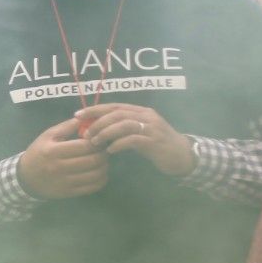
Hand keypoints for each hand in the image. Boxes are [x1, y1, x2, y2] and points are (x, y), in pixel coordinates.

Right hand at [16, 117, 108, 198]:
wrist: (26, 177)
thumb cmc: (38, 153)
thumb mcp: (47, 136)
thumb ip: (66, 127)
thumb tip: (86, 119)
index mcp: (54, 151)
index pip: (84, 146)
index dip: (97, 142)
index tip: (100, 140)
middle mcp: (59, 167)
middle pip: (92, 160)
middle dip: (103, 154)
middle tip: (105, 150)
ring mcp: (64, 182)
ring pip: (94, 175)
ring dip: (104, 167)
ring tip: (103, 161)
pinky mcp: (68, 193)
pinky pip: (91, 187)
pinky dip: (101, 180)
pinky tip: (100, 174)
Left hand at [75, 103, 194, 176]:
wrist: (183, 156)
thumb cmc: (157, 145)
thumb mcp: (139, 133)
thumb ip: (122, 129)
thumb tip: (97, 130)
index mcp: (141, 111)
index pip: (114, 106)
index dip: (95, 109)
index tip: (77, 115)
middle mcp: (146, 116)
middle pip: (117, 113)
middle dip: (98, 122)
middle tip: (85, 134)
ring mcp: (152, 128)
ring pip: (124, 124)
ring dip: (106, 133)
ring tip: (95, 143)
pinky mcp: (155, 142)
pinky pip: (133, 140)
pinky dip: (119, 144)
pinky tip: (110, 151)